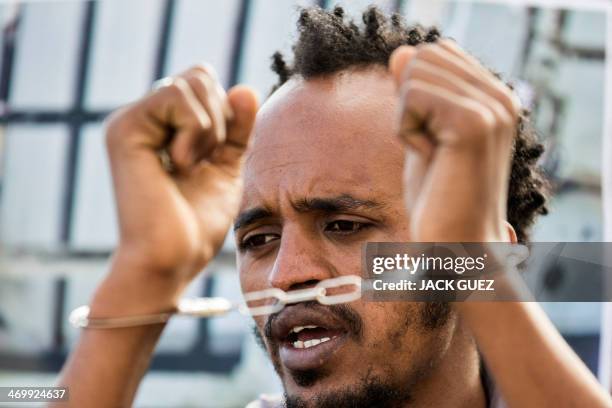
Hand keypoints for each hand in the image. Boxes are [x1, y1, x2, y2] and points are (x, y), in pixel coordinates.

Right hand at [100, 65, 257, 307]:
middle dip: (221, 118)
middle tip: (203, 161)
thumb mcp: (228, 166)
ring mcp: (130, 120)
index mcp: (162, 126)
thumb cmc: (197, 222)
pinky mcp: (124, 127)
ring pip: (192, 82)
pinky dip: (195, 131)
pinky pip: (177, 95)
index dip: (227, 115)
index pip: (206, 84)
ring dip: (209, 128)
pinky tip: (179, 164)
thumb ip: (237, 128)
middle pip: (200, 75)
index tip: (215, 158)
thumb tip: (245, 87)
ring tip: (190, 165)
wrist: (174, 258)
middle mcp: (143, 118)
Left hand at [389, 40, 520, 241]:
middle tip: (429, 145)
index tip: (432, 135)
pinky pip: (413, 95)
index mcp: (495, 97)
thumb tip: (402, 52)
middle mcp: (501, 96)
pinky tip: (429, 156)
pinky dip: (406, 129)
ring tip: (431, 153)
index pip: (438, 53)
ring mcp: (492, 107)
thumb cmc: (438, 197)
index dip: (415, 91)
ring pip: (416, 71)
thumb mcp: (422, 135)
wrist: (456, 243)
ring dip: (407, 117)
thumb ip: (414, 94)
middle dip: (409, 100)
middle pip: (425, 55)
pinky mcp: (474, 122)